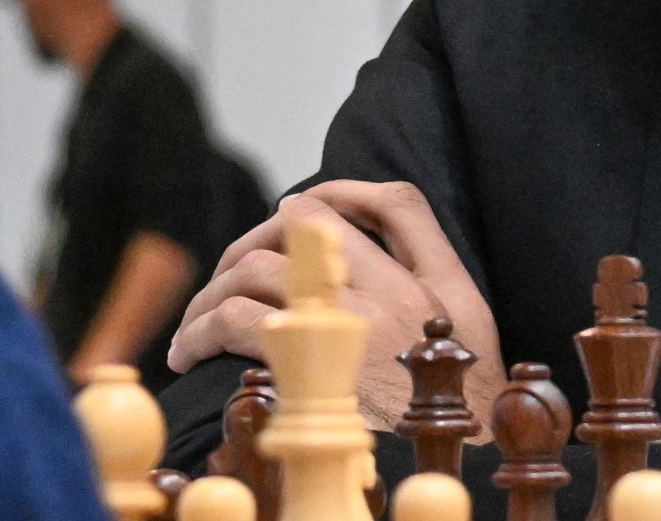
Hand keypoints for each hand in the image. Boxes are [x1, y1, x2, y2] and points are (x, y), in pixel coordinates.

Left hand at [166, 181, 505, 430]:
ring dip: (214, 290)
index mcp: (444, 285)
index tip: (299, 210)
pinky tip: (190, 354)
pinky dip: (201, 330)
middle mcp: (400, 294)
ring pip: (258, 266)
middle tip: (231, 274)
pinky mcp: (309, 367)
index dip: (342, 191)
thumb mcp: (471, 345)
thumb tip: (371, 272)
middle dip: (256, 237)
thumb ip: (435, 298)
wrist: (455, 469)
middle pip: (309, 220)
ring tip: (197, 322)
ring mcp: (354, 327)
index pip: (398, 202)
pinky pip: (237, 320)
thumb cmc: (457, 418)